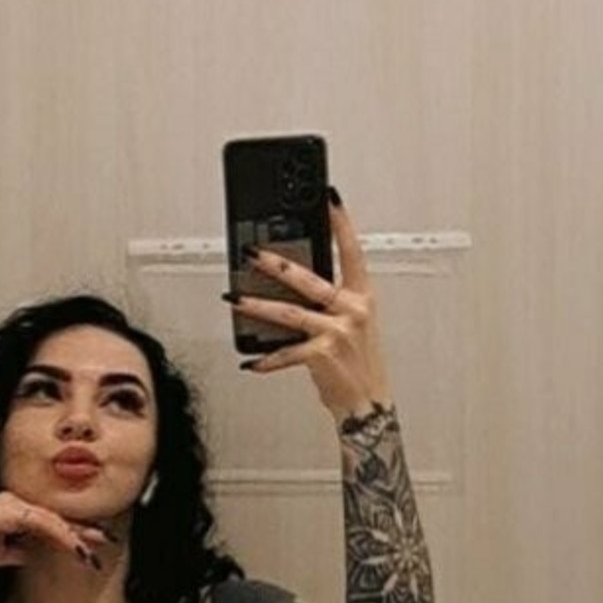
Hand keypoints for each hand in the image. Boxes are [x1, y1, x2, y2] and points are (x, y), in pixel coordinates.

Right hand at [0, 493, 112, 572]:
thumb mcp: (1, 554)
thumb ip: (19, 551)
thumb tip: (33, 556)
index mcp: (14, 511)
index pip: (49, 522)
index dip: (71, 534)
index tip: (90, 545)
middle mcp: (16, 503)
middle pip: (56, 517)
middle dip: (82, 530)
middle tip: (105, 540)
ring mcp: (13, 503)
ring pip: (52, 520)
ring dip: (74, 536)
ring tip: (90, 551)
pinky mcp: (10, 509)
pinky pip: (43, 523)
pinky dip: (60, 535)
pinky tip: (73, 546)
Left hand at [226, 190, 391, 422]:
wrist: (368, 403)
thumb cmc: (358, 364)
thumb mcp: (353, 326)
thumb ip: (330, 303)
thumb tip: (291, 287)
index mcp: (362, 298)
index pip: (352, 252)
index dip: (342, 223)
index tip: (330, 198)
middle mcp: (353, 311)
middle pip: (308, 278)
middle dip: (275, 264)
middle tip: (251, 252)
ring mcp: (338, 332)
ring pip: (289, 312)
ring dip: (256, 306)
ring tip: (234, 299)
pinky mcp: (323, 355)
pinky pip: (286, 352)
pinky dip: (266, 358)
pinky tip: (252, 360)